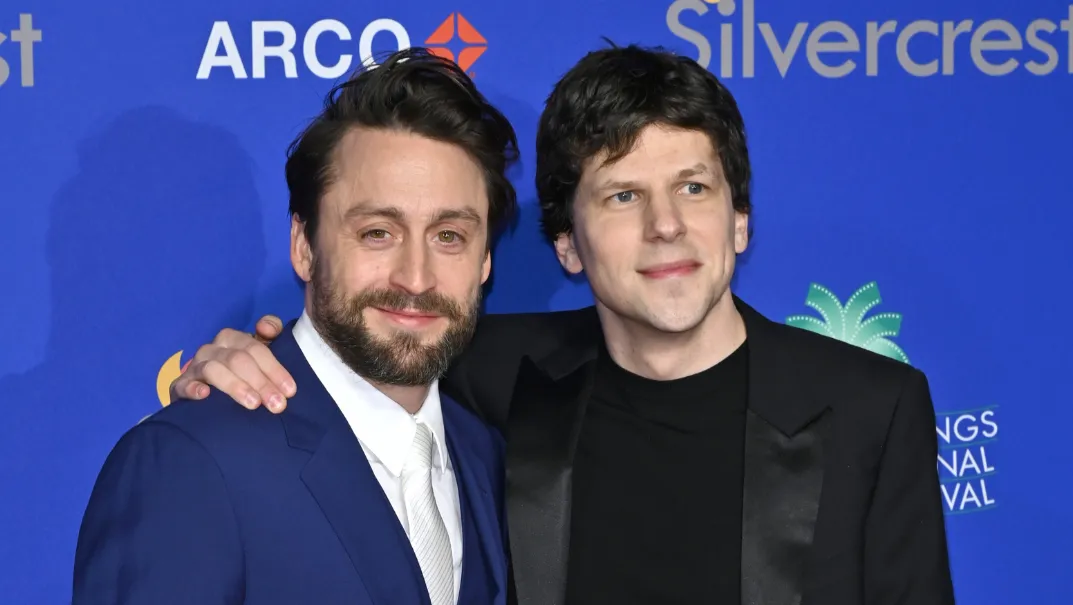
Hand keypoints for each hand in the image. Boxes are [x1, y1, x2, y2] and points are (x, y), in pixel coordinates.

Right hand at [169, 315, 293, 412]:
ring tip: (254, 404)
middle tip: (277, 405)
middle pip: (238, 360)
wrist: (209, 395)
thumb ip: (271, 334)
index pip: (256, 348)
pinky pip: (183, 385)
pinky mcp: (180, 386)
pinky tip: (205, 395)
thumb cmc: (243, 372)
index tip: (290, 391)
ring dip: (236, 387)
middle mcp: (213, 348)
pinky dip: (193, 389)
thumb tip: (266, 327)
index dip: (275, 369)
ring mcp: (195, 366)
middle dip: (261, 382)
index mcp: (233, 338)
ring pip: (214, 370)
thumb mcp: (260, 353)